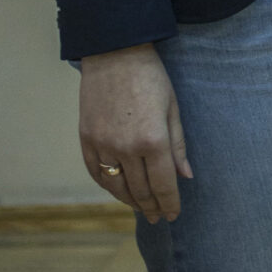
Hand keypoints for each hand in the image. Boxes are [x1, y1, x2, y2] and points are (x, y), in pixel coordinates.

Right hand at [78, 44, 191, 221]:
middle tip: (159, 217)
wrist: (115, 54)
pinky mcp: (86, 138)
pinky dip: (107, 186)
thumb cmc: (152, 79)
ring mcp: (102, 144)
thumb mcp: (173, 109)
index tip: (174, 215)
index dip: (170, 204)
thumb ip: (178, 146)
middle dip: (152, 207)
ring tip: (141, 208)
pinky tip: (118, 191)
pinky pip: (95, 172)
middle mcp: (125, 148)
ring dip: (130, 201)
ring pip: (115, 186)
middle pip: (140, 190)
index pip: (163, 185)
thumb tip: (185, 177)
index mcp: (153, 140)